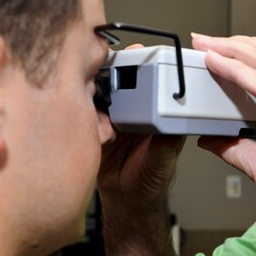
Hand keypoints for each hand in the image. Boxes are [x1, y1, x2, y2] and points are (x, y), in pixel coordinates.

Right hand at [96, 43, 185, 210]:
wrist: (127, 201)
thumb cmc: (150, 181)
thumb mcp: (163, 163)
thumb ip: (166, 146)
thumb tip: (175, 129)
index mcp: (152, 113)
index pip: (147, 81)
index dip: (140, 65)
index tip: (134, 54)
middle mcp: (130, 112)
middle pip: (117, 81)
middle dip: (109, 71)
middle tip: (103, 68)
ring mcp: (110, 119)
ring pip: (97, 94)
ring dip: (91, 90)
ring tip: (89, 91)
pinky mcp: (92, 129)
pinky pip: (83, 115)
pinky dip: (80, 112)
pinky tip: (82, 116)